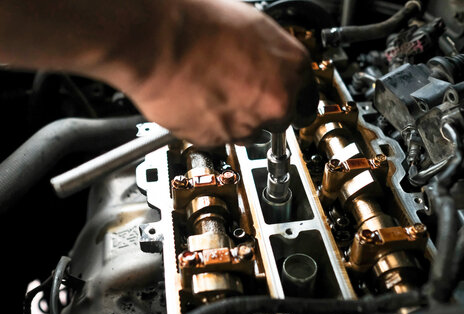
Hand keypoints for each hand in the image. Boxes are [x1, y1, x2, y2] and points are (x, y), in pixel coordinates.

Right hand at [101, 0, 310, 146]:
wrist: (157, 40)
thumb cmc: (196, 23)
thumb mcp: (251, 26)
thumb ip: (270, 55)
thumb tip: (269, 65)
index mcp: (292, 67)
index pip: (306, 96)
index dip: (289, 97)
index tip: (285, 102)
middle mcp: (275, 101)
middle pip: (280, 118)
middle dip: (262, 110)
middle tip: (238, 93)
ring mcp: (247, 124)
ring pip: (250, 133)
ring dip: (236, 120)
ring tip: (212, 93)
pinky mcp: (217, 140)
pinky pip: (220, 139)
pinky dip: (210, 127)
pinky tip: (198, 102)